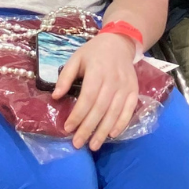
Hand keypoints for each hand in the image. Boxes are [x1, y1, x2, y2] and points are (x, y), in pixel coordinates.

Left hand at [55, 32, 139, 150]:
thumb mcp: (75, 59)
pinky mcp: (133, 91)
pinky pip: (128, 110)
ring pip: (114, 113)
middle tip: (78, 143)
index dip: (77, 115)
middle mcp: (112, 81)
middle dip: (88, 128)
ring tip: (93, 146)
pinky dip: (121, 124)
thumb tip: (55, 97)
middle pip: (100, 109)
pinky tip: (112, 135)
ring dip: (103, 131)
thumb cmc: (93, 52)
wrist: (119, 43)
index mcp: (97, 72)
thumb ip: (65, 77)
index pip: (87, 98)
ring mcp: (125, 87)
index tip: (68, 128)